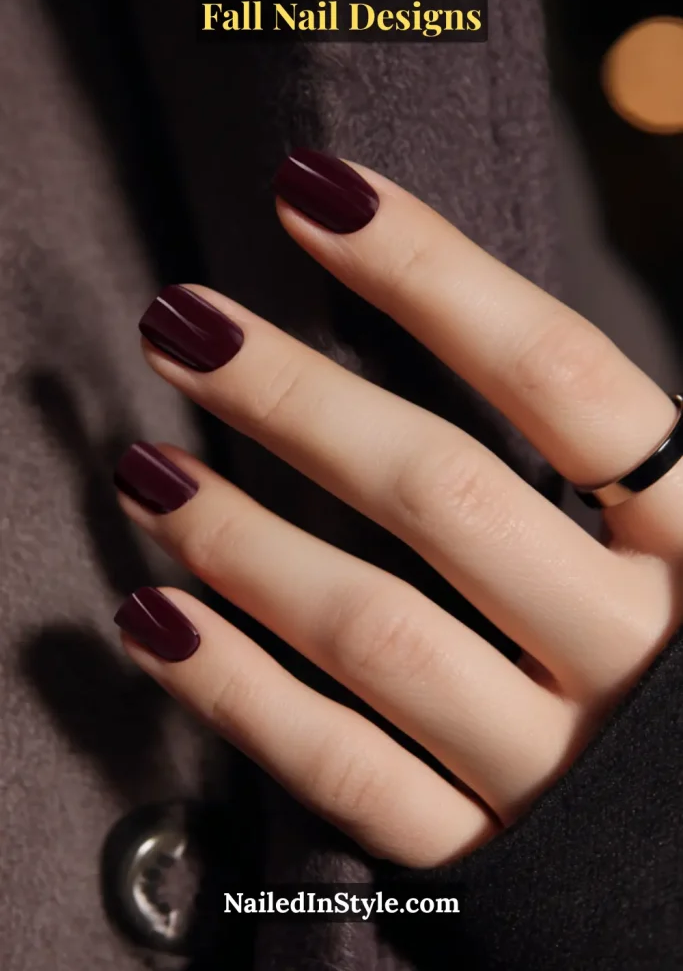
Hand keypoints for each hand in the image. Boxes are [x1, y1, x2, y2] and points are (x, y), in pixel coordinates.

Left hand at [113, 149, 681, 868]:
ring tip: (150, 470)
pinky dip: (241, 695)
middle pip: (448, 493)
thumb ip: (606, 461)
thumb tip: (442, 311)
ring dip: (241, 540)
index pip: (565, 374)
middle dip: (297, 396)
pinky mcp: (494, 863)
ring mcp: (563, 767)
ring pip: (377, 634)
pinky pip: (349, 776)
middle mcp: (639, 651)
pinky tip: (159, 620)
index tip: (315, 194)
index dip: (436, 271)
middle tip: (183, 325)